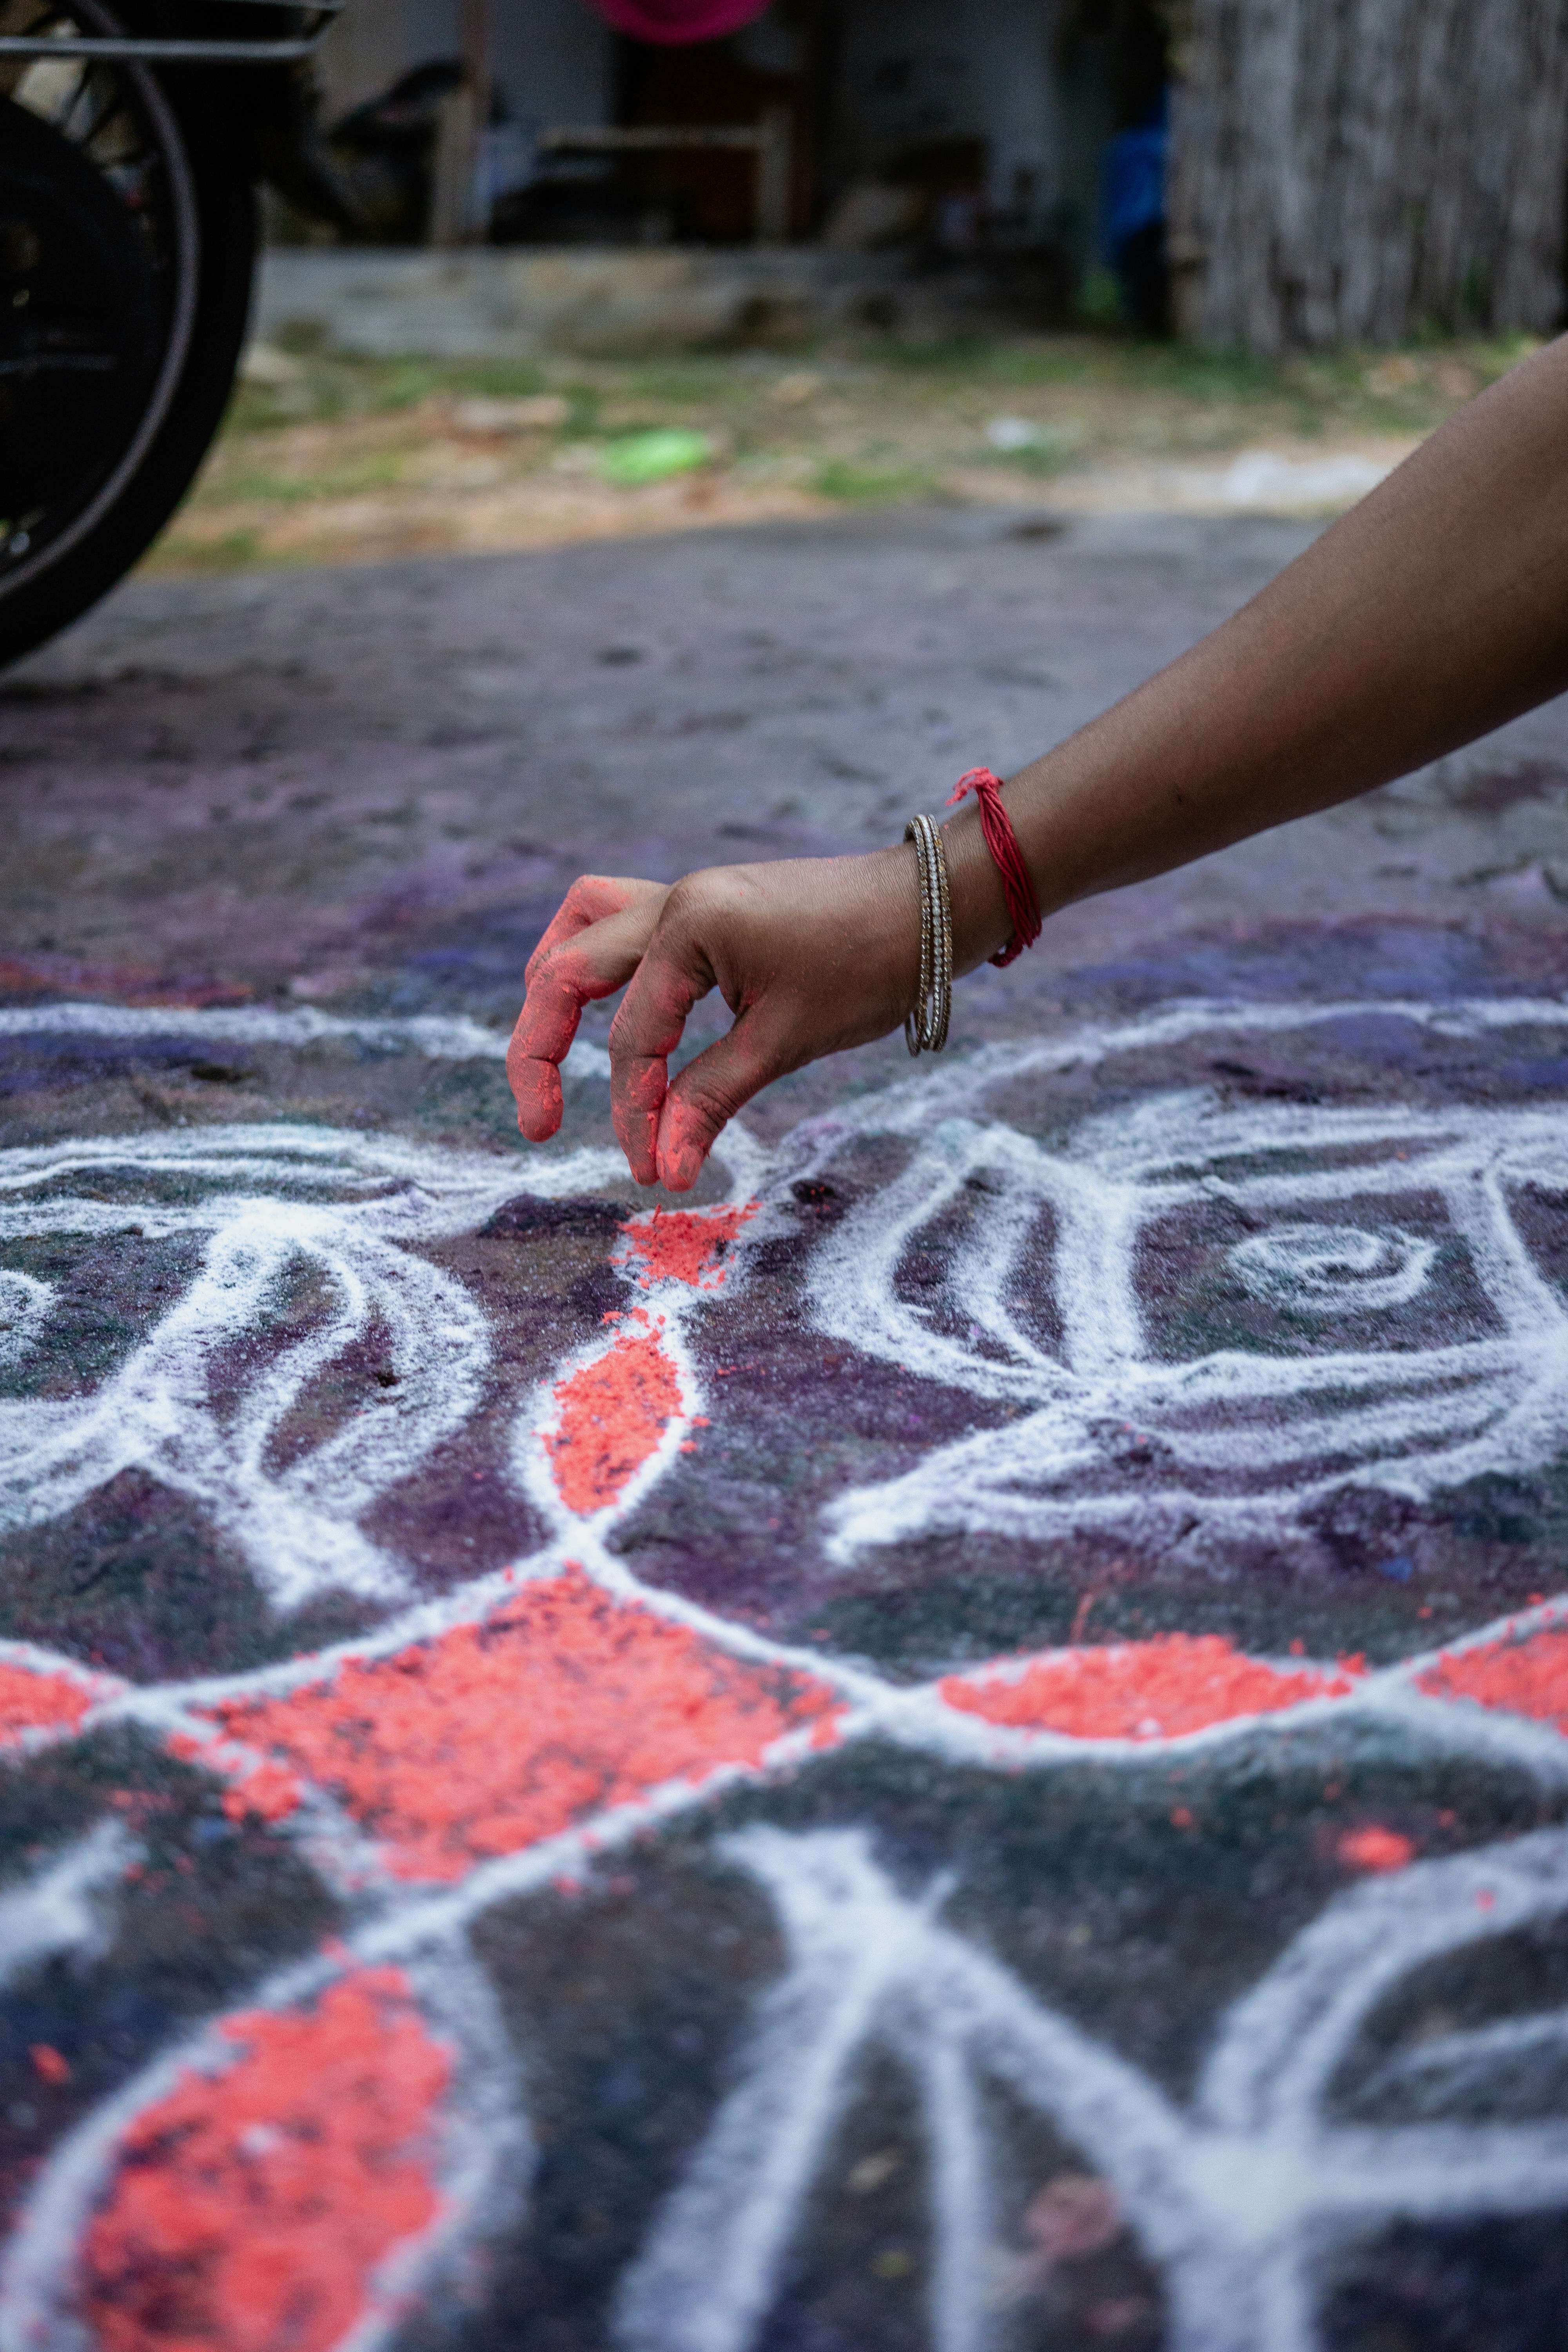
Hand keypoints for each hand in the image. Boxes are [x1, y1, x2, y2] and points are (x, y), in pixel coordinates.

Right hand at [507, 850, 929, 1189]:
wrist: (931, 907)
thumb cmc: (871, 964)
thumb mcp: (788, 1041)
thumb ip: (712, 1098)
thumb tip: (662, 1170)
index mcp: (689, 925)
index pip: (632, 1036)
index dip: (634, 1111)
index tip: (651, 1171)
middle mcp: (674, 900)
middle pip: (567, 971)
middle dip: (542, 1051)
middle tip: (539, 1126)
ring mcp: (686, 896)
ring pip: (584, 925)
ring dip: (555, 985)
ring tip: (548, 1052)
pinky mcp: (706, 907)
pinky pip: (624, 925)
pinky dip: (602, 967)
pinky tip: (609, 1012)